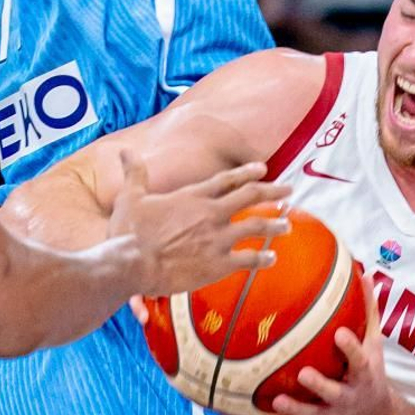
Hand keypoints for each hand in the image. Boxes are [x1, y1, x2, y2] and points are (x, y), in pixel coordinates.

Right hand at [112, 153, 287, 294]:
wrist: (131, 263)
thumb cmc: (128, 232)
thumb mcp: (130, 197)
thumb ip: (135, 173)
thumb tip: (125, 151)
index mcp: (192, 196)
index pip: (227, 179)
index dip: (247, 172)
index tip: (263, 168)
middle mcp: (211, 213)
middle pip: (250, 196)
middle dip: (273, 191)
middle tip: (289, 190)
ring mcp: (218, 238)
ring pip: (257, 227)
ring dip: (275, 224)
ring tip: (288, 225)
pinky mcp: (219, 264)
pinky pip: (249, 259)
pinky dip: (263, 259)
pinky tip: (272, 258)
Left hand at [270, 289, 394, 414]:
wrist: (373, 414)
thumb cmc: (370, 370)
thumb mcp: (374, 344)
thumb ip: (368, 312)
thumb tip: (363, 274)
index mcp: (364, 375)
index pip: (359, 360)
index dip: (350, 349)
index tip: (340, 334)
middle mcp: (349, 396)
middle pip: (335, 393)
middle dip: (321, 386)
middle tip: (305, 373)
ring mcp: (332, 413)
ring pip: (312, 414)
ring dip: (294, 409)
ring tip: (277, 401)